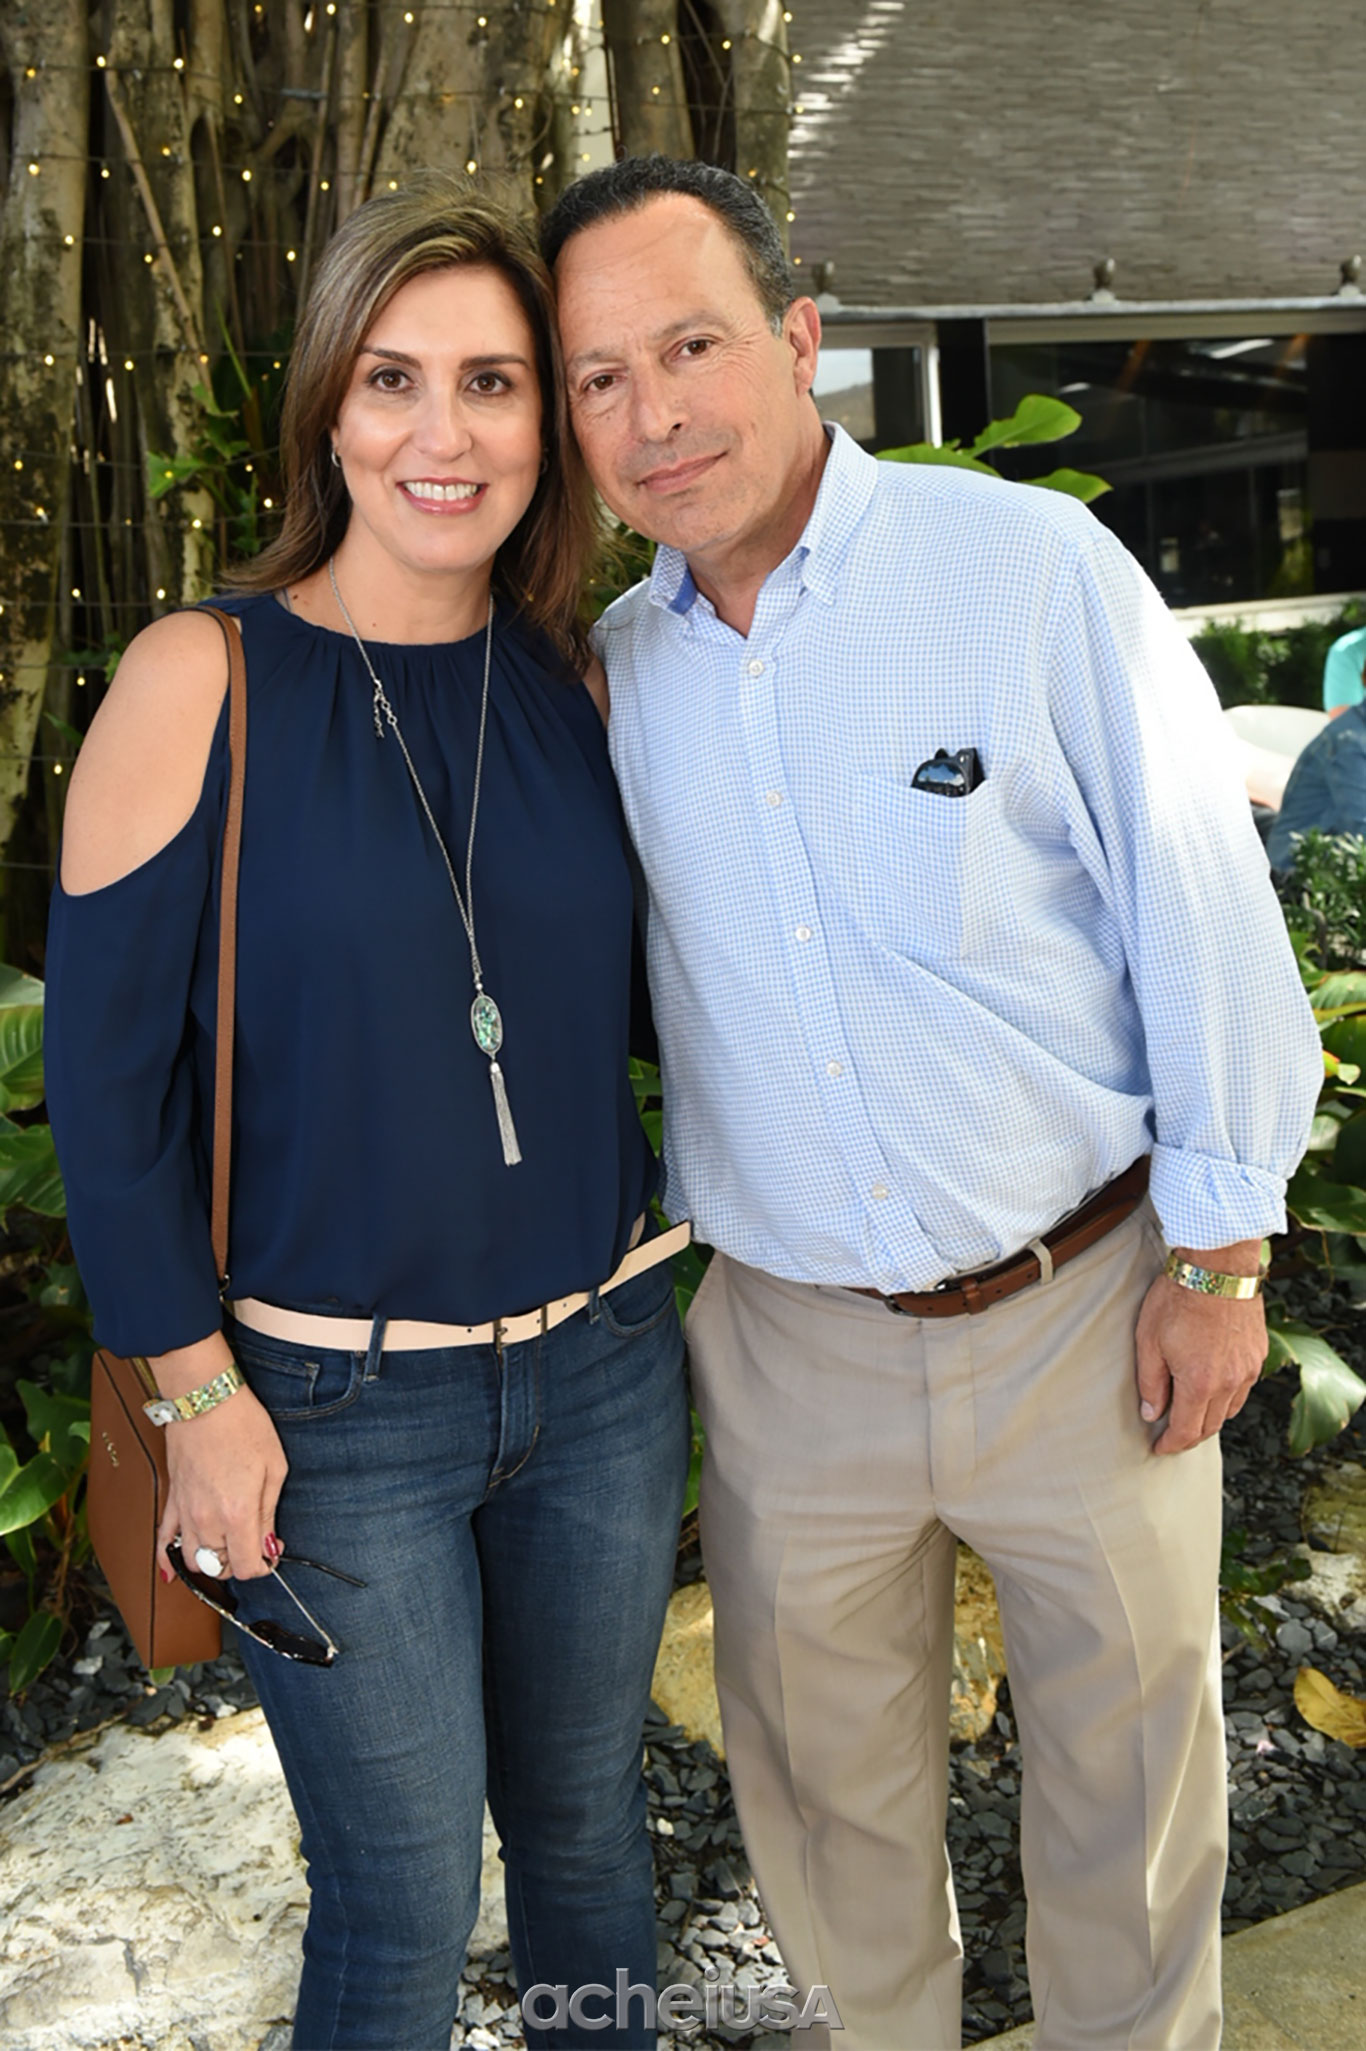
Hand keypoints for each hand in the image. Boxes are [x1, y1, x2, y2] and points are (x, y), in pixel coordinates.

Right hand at [155, 1379, 287, 1583]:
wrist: (206, 1400)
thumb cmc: (242, 1425)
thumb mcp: (274, 1468)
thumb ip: (268, 1513)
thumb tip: (267, 1545)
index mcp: (237, 1513)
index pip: (245, 1567)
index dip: (262, 1567)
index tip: (270, 1555)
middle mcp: (207, 1519)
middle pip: (218, 1569)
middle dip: (239, 1564)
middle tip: (252, 1546)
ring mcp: (185, 1512)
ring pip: (192, 1561)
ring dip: (210, 1562)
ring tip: (226, 1548)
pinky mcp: (172, 1500)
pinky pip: (162, 1540)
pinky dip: (166, 1560)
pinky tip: (171, 1570)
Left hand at [1134, 1257, 1266, 1454]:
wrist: (1218, 1267)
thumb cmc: (1177, 1299)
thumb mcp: (1149, 1341)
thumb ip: (1151, 1382)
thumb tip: (1152, 1414)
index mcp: (1200, 1384)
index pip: (1187, 1431)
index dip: (1171, 1445)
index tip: (1158, 1449)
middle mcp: (1230, 1383)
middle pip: (1211, 1426)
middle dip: (1190, 1436)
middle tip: (1173, 1436)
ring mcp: (1248, 1368)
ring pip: (1230, 1409)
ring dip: (1210, 1418)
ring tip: (1192, 1414)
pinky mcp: (1259, 1353)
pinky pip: (1244, 1387)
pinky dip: (1228, 1396)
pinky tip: (1214, 1387)